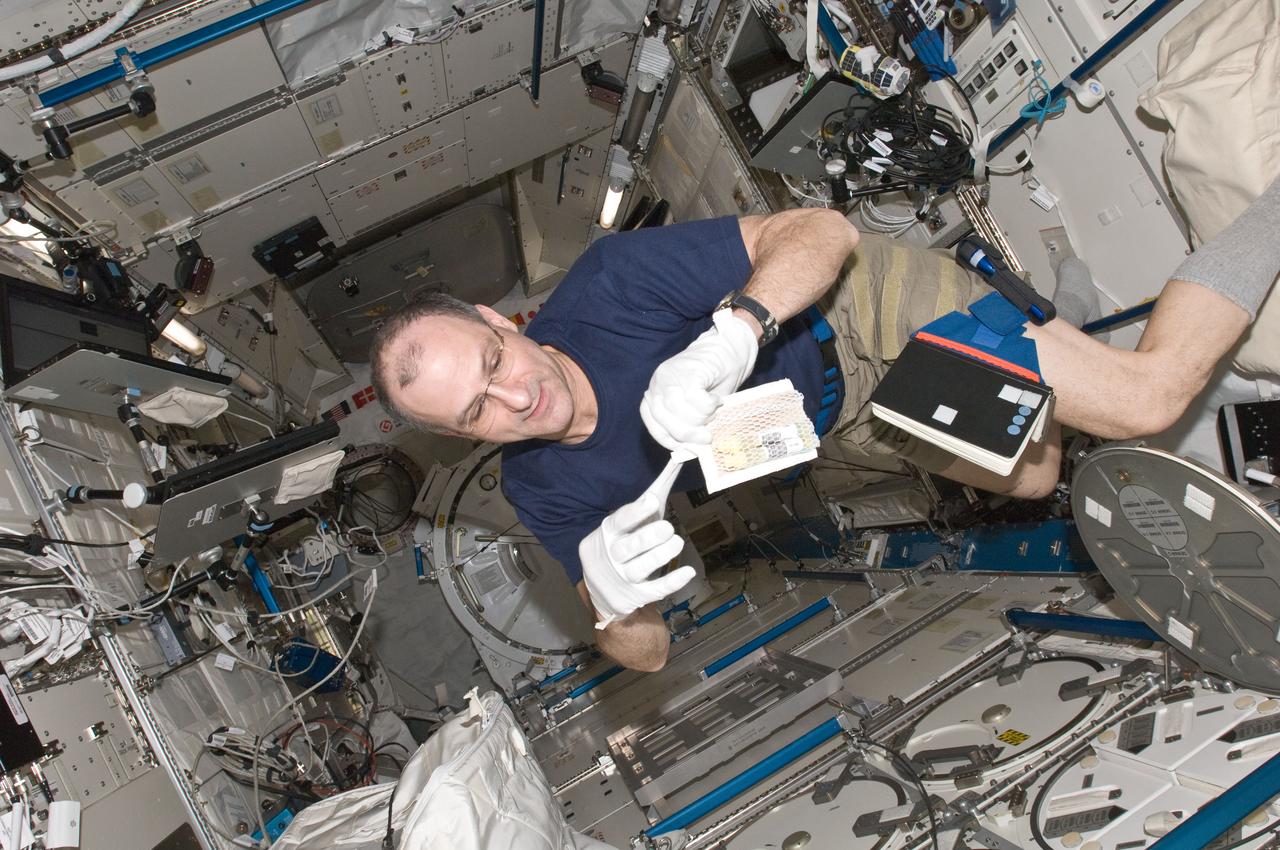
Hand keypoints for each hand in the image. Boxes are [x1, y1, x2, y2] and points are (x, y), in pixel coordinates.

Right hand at [579, 456, 696, 628]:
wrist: (605, 584)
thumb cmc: (627, 539)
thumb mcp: (635, 516)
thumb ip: (655, 490)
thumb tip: (679, 457)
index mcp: (610, 531)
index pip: (620, 520)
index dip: (636, 512)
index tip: (652, 501)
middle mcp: (613, 554)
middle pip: (627, 547)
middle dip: (647, 538)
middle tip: (667, 528)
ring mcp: (624, 576)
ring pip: (639, 569)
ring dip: (659, 556)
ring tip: (677, 542)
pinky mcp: (637, 594)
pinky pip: (654, 590)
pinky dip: (671, 582)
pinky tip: (687, 572)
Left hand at [640, 309, 758, 451]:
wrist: (730, 349)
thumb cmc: (714, 381)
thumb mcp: (697, 407)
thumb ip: (689, 424)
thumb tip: (690, 450)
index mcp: (656, 393)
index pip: (652, 423)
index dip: (667, 438)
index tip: (685, 447)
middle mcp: (658, 383)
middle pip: (664, 418)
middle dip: (687, 433)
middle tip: (707, 437)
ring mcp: (671, 375)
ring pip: (679, 410)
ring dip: (700, 419)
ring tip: (714, 413)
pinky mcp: (689, 370)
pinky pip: (695, 398)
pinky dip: (708, 406)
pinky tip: (717, 401)